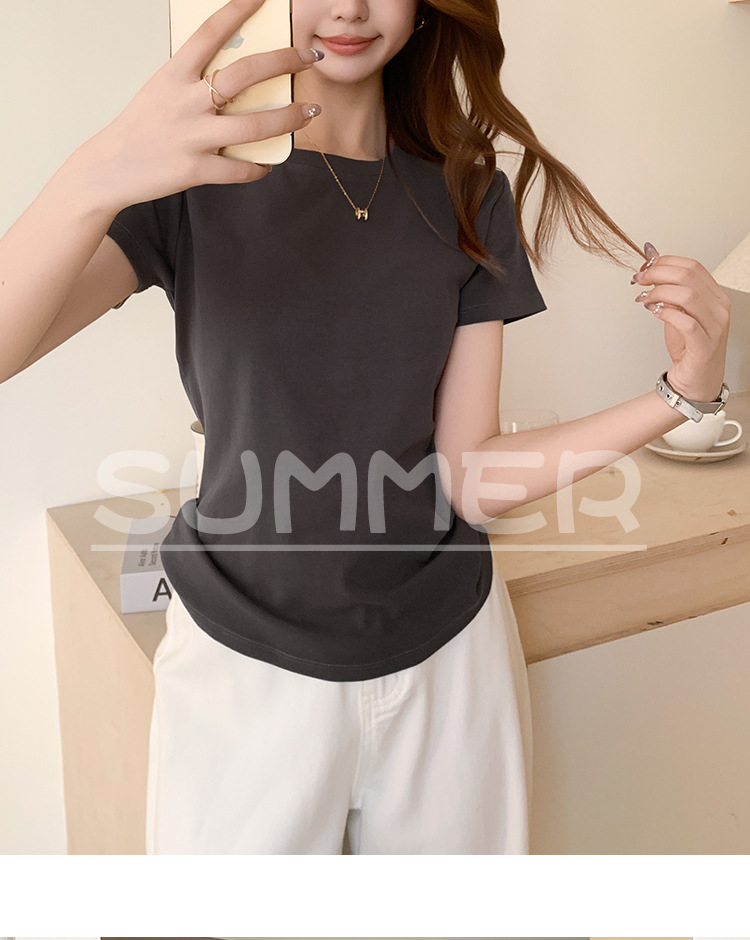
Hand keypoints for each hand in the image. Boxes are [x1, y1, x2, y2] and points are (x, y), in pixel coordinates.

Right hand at [71, 0, 322, 212]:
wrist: (109, 168)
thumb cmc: (140, 128)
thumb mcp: (161, 91)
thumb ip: (195, 81)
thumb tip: (241, 76)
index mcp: (173, 75)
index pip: (209, 33)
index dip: (237, 11)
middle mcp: (185, 102)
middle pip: (245, 74)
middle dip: (284, 62)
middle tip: (310, 57)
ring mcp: (192, 137)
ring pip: (253, 126)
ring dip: (288, 118)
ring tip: (309, 112)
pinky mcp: (195, 170)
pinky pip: (239, 169)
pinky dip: (259, 167)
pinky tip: (269, 163)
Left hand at [632, 243, 730, 400]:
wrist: (694, 380)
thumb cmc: (688, 346)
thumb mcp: (677, 312)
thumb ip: (668, 290)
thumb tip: (651, 261)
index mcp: (715, 296)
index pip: (693, 266)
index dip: (665, 262)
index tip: (645, 266)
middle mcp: (719, 308)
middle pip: (688, 277)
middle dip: (657, 274)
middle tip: (639, 280)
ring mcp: (715, 327)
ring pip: (687, 296)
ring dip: (658, 293)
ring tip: (643, 298)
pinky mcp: (704, 345)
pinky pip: (686, 323)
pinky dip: (666, 313)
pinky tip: (653, 311)